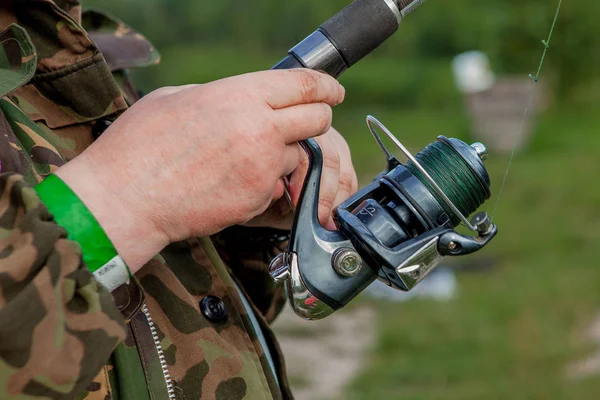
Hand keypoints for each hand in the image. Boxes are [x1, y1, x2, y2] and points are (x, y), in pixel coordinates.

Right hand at [55, 69, 344, 271]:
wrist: (124, 199)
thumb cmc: (138, 146)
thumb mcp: (176, 99)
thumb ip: (221, 97)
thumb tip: (242, 100)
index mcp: (238, 95)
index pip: (304, 85)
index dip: (325, 87)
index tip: (333, 91)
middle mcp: (259, 128)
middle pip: (318, 120)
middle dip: (317, 121)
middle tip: (306, 126)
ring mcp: (262, 167)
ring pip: (299, 157)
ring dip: (284, 158)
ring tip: (244, 162)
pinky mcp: (257, 200)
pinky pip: (276, 188)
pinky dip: (264, 186)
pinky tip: (230, 184)